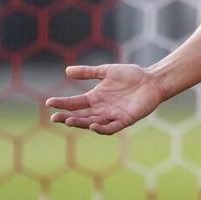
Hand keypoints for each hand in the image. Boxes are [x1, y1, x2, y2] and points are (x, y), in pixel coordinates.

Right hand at [45, 64, 166, 134]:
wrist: (151, 80)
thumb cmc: (130, 75)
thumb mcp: (106, 71)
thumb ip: (88, 72)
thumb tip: (67, 71)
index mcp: (95, 98)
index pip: (75, 103)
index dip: (62, 103)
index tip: (49, 102)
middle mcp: (101, 109)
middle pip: (81, 116)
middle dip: (67, 118)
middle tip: (55, 118)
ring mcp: (112, 115)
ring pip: (93, 123)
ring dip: (81, 123)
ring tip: (70, 121)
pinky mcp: (125, 120)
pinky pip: (111, 127)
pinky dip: (102, 128)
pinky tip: (93, 125)